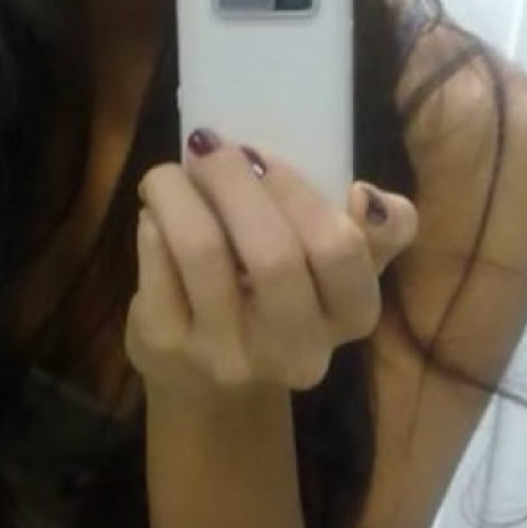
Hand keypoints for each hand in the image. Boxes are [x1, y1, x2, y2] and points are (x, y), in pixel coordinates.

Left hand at [123, 131, 418, 405]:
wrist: (209, 382)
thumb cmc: (280, 300)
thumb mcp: (335, 273)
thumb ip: (372, 232)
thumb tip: (367, 197)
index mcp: (348, 317)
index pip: (341, 252)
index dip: (298, 191)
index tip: (263, 155)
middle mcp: (296, 349)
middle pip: (273, 253)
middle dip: (235, 181)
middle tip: (211, 145)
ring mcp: (228, 353)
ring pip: (203, 251)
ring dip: (181, 192)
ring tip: (172, 172)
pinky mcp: (168, 347)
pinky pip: (157, 265)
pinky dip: (154, 223)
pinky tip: (156, 214)